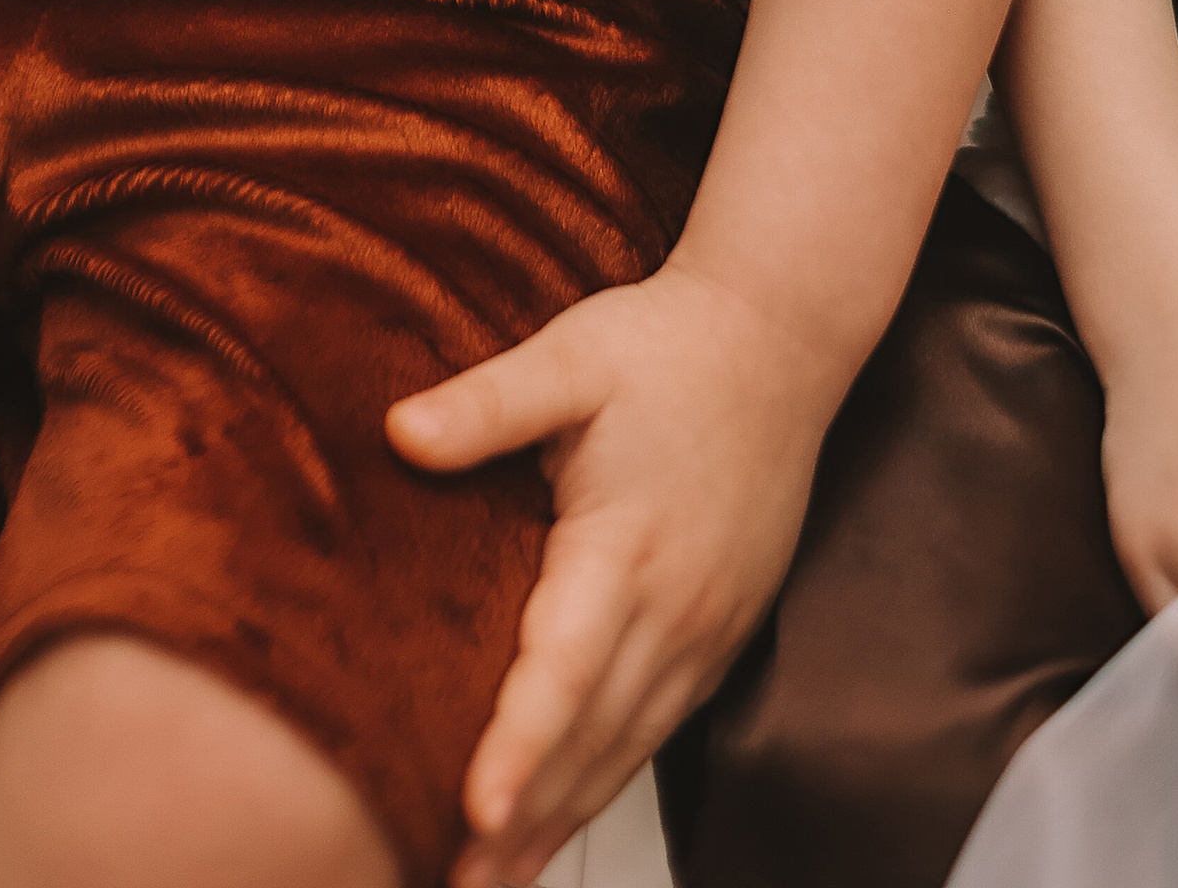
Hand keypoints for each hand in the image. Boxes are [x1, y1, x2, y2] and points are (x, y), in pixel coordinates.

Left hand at [388, 262, 825, 887]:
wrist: (779, 342)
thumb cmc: (667, 348)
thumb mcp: (569, 356)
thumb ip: (487, 402)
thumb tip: (399, 431)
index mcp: (627, 545)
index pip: (565, 667)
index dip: (520, 745)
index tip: (475, 807)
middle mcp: (675, 606)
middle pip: (593, 737)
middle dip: (526, 819)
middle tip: (455, 881)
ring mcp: (704, 629)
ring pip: (627, 749)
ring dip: (563, 820)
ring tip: (494, 879)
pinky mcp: (720, 634)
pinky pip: (658, 731)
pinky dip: (608, 784)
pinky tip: (564, 818)